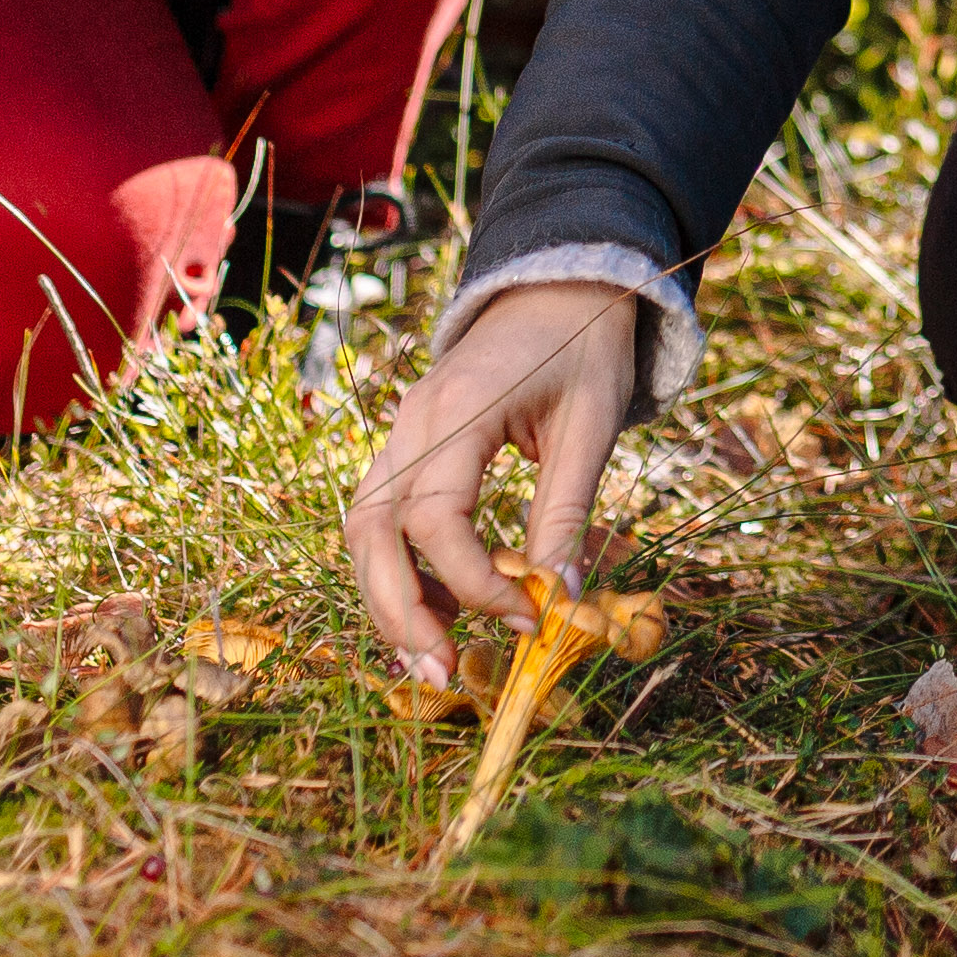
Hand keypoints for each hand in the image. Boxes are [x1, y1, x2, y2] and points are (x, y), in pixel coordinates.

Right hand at [343, 280, 649, 689]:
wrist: (561, 284)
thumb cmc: (585, 345)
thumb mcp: (593, 425)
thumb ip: (566, 509)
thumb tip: (559, 601)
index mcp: (460, 408)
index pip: (435, 518)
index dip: (472, 583)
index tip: (527, 617)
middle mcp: (414, 420)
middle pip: (371, 528)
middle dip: (398, 609)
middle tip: (444, 673)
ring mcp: (403, 429)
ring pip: (363, 526)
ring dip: (389, 596)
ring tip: (436, 656)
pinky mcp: (409, 442)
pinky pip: (382, 513)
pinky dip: (399, 566)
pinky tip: (442, 606)